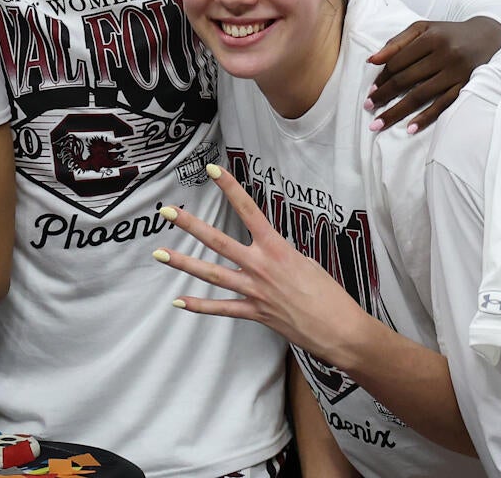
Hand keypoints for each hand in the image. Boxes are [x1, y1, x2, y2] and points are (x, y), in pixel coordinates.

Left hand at [154, 167, 374, 370]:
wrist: (341, 330)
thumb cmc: (330, 295)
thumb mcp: (306, 263)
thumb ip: (280, 255)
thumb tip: (267, 252)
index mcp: (277, 248)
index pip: (248, 210)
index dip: (230, 188)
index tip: (212, 169)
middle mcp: (261, 266)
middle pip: (218, 240)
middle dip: (190, 224)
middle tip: (166, 211)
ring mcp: (254, 290)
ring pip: (211, 274)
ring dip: (182, 263)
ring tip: (159, 254)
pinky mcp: (254, 313)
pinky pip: (220, 309)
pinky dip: (199, 306)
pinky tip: (178, 302)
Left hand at [364, 16, 500, 132]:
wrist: (488, 37)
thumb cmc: (447, 33)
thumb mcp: (422, 29)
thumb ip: (396, 43)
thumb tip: (371, 61)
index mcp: (431, 38)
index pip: (398, 62)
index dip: (382, 77)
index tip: (371, 91)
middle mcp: (445, 54)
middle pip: (407, 79)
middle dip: (384, 95)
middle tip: (368, 108)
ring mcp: (457, 72)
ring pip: (421, 94)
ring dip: (398, 111)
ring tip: (379, 123)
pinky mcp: (467, 86)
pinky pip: (444, 104)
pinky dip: (427, 117)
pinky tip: (410, 128)